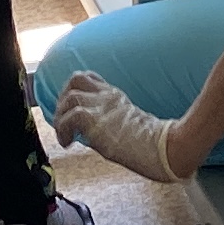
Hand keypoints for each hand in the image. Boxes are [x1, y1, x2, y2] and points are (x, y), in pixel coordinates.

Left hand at [52, 72, 194, 183]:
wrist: (163, 146)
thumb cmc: (155, 142)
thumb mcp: (135, 123)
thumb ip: (117, 120)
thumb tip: (104, 134)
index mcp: (117, 96)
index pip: (91, 78)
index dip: (76, 88)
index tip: (73, 104)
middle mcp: (108, 97)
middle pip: (75, 79)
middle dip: (63, 98)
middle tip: (63, 119)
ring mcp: (101, 107)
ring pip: (69, 97)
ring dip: (61, 116)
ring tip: (64, 134)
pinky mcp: (95, 121)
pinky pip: (68, 118)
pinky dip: (63, 130)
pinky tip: (68, 143)